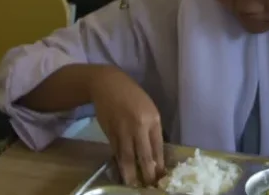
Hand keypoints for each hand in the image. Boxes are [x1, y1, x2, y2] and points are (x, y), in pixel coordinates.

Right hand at [89, 67, 165, 186]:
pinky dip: (119, 163)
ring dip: (130, 173)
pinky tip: (122, 172)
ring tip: (133, 185)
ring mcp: (123, 131)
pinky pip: (116, 152)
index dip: (159, 164)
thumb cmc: (132, 95)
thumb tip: (153, 150)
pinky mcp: (109, 133)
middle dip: (147, 173)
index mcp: (153, 119)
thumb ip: (151, 128)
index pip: (158, 147)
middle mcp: (139, 126)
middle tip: (149, 186)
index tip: (161, 176)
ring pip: (127, 157)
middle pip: (144, 155)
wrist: (107, 85)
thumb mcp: (148, 107)